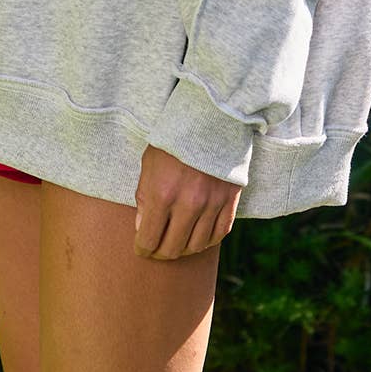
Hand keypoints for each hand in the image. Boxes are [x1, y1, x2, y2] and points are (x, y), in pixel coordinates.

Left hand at [133, 145, 240, 259]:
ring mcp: (211, 203)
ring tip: (177, 243)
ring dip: (184, 249)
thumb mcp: (149, 163)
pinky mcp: (229, 200)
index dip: (142, 249)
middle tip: (157, 250)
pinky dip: (207, 240)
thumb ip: (144, 197)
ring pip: (196, 245)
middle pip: (173, 249)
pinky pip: (219, 234)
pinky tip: (199, 236)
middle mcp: (187, 203)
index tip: (141, 248)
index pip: (149, 239)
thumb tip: (143, 227)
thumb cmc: (173, 140)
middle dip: (161, 253)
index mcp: (161, 193)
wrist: (209, 118)